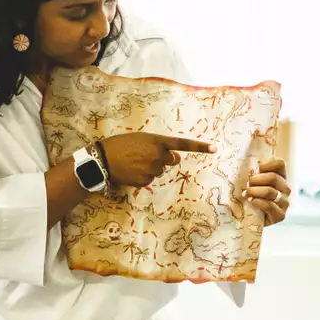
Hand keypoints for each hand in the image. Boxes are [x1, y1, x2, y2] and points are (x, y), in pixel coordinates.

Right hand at [100, 133, 215, 188]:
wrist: (104, 159)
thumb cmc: (121, 144)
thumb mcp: (141, 138)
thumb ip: (159, 145)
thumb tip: (173, 158)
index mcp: (158, 141)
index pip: (183, 144)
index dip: (200, 147)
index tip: (215, 149)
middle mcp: (159, 156)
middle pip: (173, 160)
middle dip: (165, 158)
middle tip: (147, 154)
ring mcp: (153, 170)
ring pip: (160, 170)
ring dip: (151, 167)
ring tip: (134, 162)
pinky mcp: (146, 181)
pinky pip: (150, 179)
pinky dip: (143, 176)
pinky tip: (132, 171)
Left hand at [245, 158, 291, 223]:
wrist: (251, 218)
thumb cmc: (251, 196)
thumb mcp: (252, 182)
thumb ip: (254, 174)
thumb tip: (252, 171)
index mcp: (281, 176)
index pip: (279, 164)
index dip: (266, 165)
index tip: (254, 171)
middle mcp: (286, 188)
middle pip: (273, 177)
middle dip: (256, 180)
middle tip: (247, 184)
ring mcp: (285, 202)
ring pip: (270, 191)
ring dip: (254, 191)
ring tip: (246, 194)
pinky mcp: (281, 215)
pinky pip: (269, 205)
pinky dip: (257, 202)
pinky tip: (250, 201)